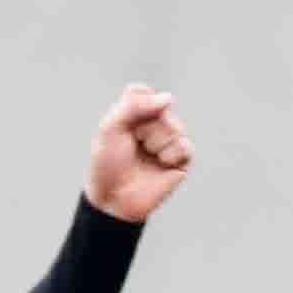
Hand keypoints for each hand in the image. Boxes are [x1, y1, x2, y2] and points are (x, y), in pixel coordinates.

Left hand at [86, 84, 193, 223]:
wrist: (113, 200)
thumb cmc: (107, 166)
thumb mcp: (110, 129)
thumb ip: (134, 104)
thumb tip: (168, 98)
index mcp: (136, 113)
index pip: (143, 93)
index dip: (133, 110)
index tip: (120, 129)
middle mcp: (155, 123)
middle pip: (161, 108)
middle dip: (144, 129)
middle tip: (134, 147)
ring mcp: (169, 140)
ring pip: (174, 127)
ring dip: (156, 143)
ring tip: (146, 157)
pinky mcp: (180, 159)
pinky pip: (185, 147)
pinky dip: (171, 155)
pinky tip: (161, 164)